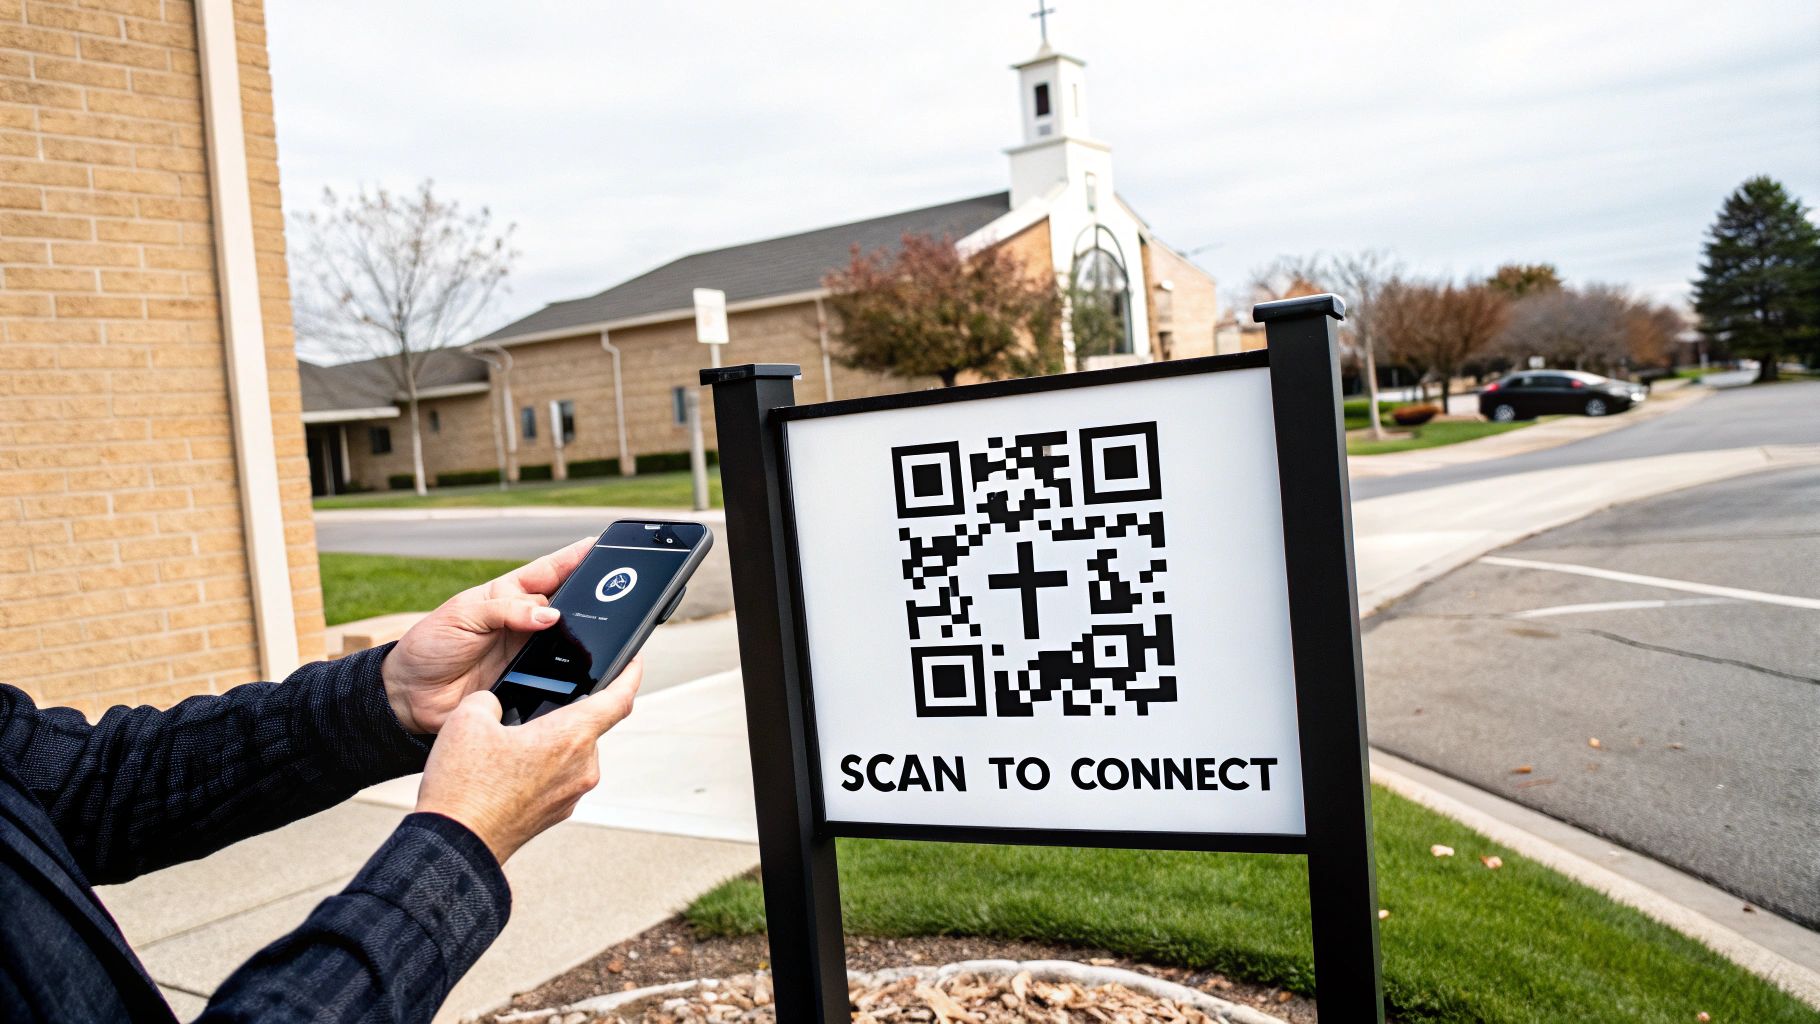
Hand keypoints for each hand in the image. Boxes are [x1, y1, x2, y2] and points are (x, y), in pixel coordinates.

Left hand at [380, 536, 595, 734]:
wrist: (410, 695)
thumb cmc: (430, 646)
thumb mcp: (462, 615)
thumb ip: (505, 611)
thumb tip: (549, 615)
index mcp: (509, 596)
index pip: (550, 570)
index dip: (577, 557)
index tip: (604, 544)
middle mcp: (526, 623)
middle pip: (570, 604)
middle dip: (594, 595)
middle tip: (618, 588)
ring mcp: (530, 652)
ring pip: (571, 640)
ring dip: (587, 637)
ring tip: (608, 629)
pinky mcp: (530, 682)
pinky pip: (560, 677)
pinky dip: (574, 674)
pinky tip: (586, 670)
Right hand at [415, 658, 641, 864]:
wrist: (454, 844)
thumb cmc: (464, 786)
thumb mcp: (468, 718)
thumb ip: (492, 698)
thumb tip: (496, 706)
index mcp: (570, 737)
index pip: (619, 699)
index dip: (630, 674)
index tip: (634, 661)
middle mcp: (581, 767)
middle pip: (587, 726)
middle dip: (561, 714)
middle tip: (530, 708)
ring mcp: (571, 794)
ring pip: (570, 753)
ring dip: (548, 742)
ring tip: (507, 744)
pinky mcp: (556, 813)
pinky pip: (557, 777)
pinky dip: (540, 767)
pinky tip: (505, 770)